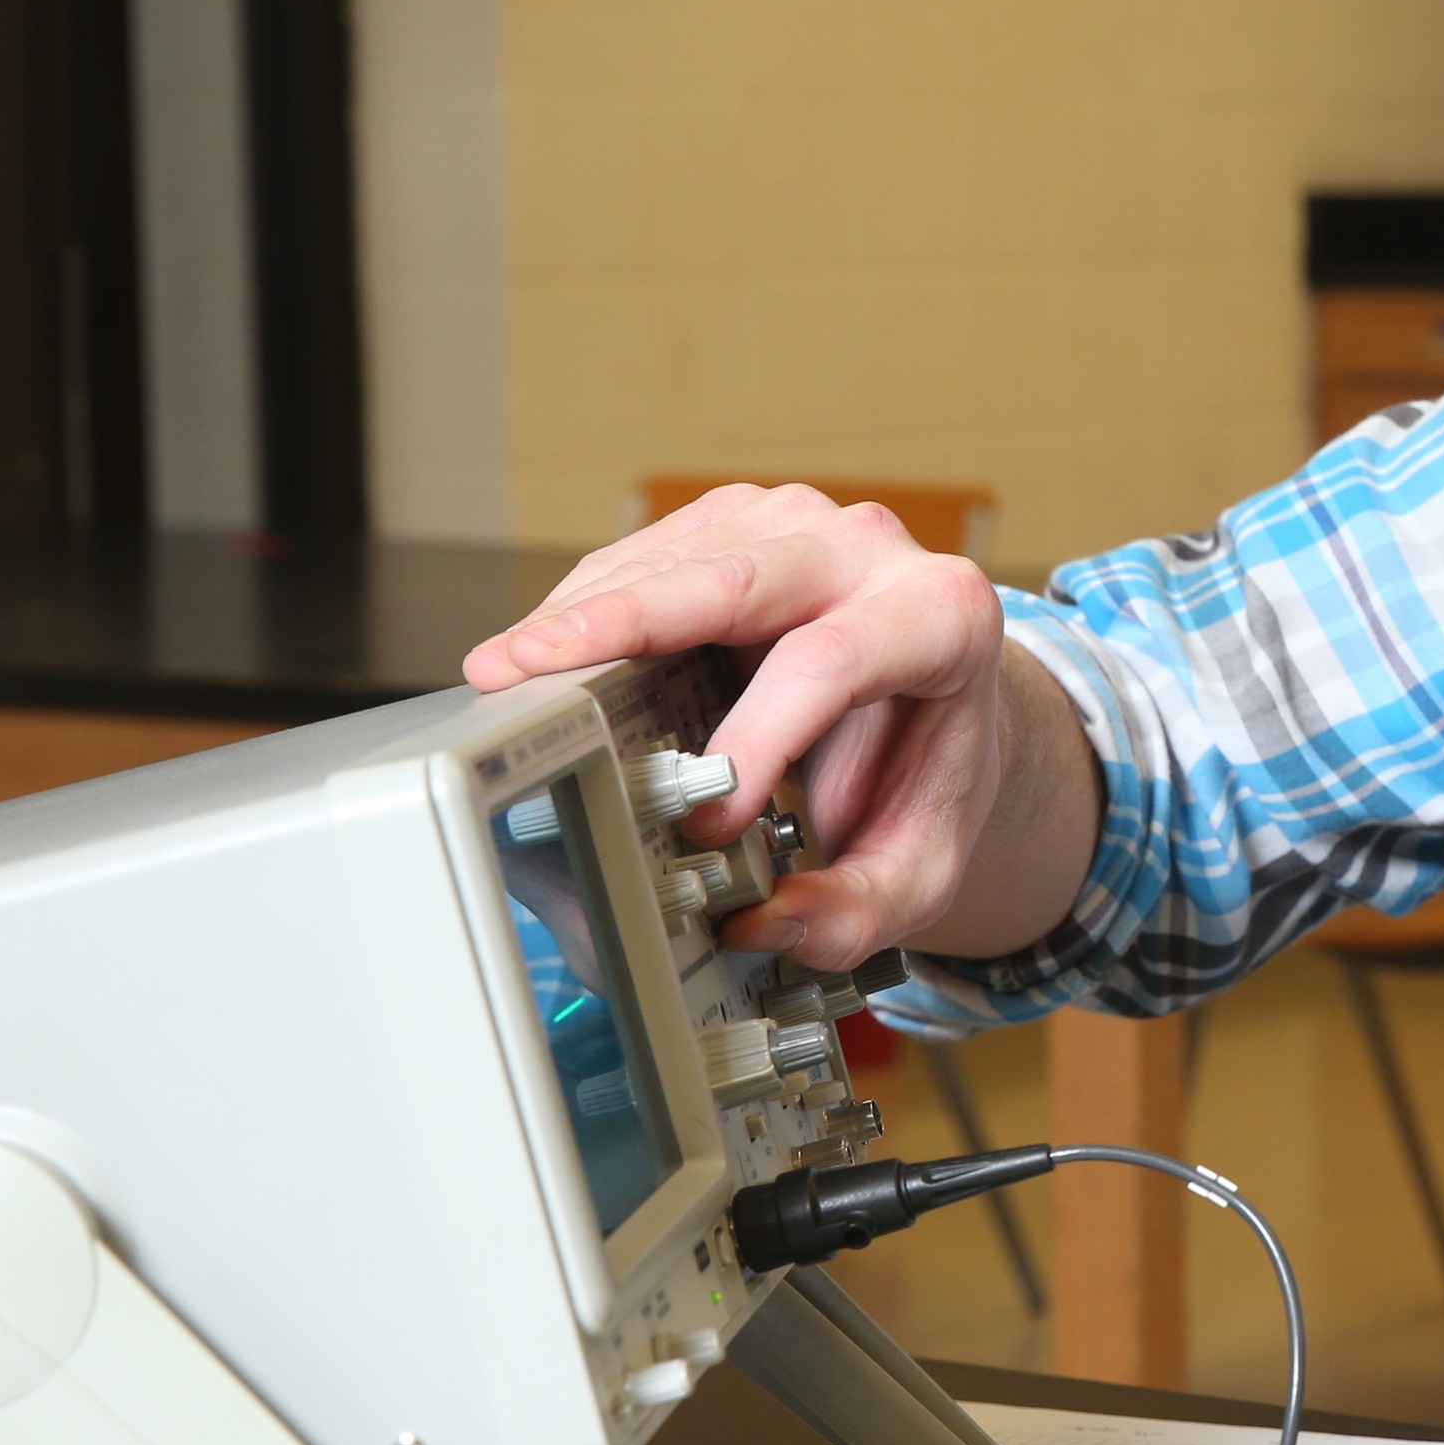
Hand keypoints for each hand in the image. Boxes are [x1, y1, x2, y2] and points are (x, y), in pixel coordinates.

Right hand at [462, 483, 1011, 967]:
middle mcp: (871, 550)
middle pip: (736, 578)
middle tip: (525, 678)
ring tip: (503, 676)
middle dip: (620, 627)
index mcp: (940, 617)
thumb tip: (772, 922)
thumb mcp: (923, 861)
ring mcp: (799, 523)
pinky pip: (645, 555)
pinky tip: (540, 656)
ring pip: (674, 558)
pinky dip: (583, 606)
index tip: (704, 818)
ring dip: (581, 616)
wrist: (939, 695)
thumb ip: (861, 910)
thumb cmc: (924, 768)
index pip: (832, 663)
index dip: (758, 736)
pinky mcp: (735, 522)